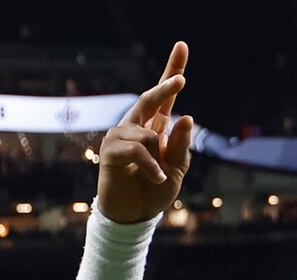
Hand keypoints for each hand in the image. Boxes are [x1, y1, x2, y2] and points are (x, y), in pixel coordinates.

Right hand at [97, 42, 195, 223]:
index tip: (182, 46)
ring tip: (159, 176)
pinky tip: (156, 178)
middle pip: (150, 98)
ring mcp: (121, 135)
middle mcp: (137, 126)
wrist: (133, 215)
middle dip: (165, 87)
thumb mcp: (177, 169)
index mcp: (155, 128)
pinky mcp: (110, 150)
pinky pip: (138, 149)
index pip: (165, 97)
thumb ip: (182, 146)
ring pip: (147, 133)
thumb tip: (185, 116)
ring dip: (159, 156)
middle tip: (181, 80)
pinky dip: (151, 165)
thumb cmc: (154, 191)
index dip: (172, 71)